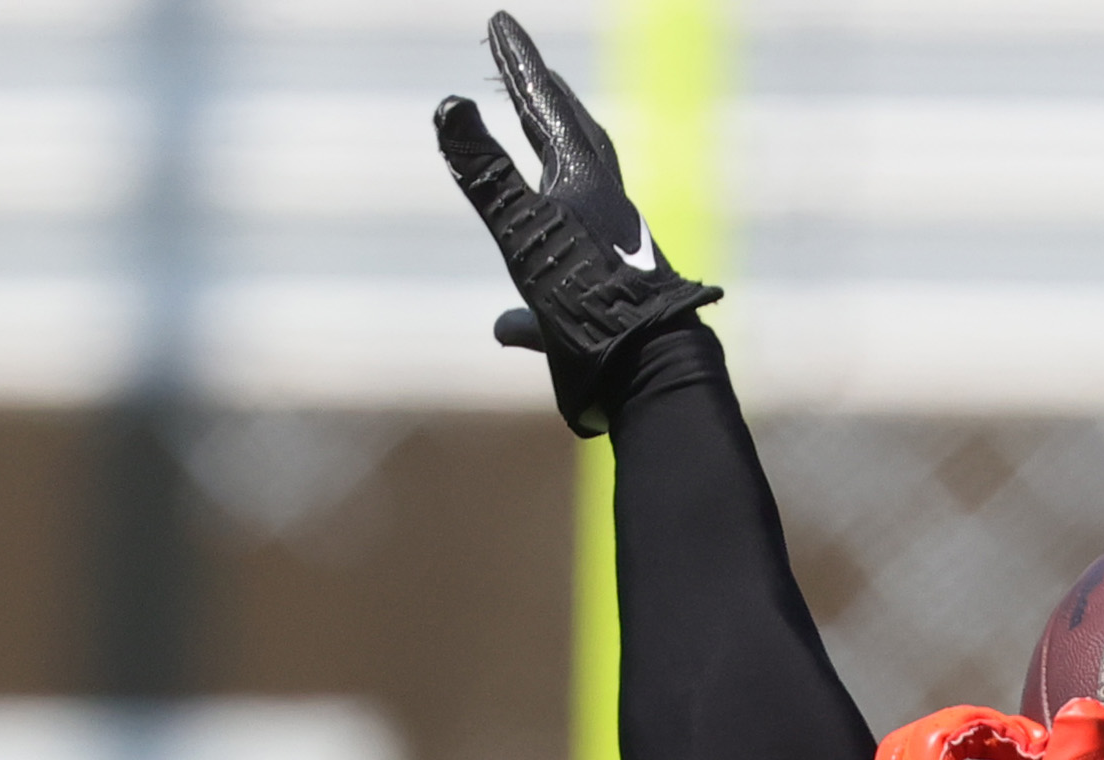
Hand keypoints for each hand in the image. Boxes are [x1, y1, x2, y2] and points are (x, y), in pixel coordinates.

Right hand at [433, 10, 719, 434]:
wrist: (655, 380)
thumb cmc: (594, 306)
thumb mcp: (526, 235)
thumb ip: (487, 175)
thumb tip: (449, 103)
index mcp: (586, 190)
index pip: (547, 111)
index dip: (520, 67)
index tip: (502, 22)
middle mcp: (606, 220)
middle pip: (578, 148)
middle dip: (552, 107)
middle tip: (537, 77)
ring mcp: (611, 268)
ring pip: (580, 213)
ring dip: (555, 186)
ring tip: (535, 176)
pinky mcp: (607, 319)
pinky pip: (563, 299)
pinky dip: (530, 305)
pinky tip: (507, 328)